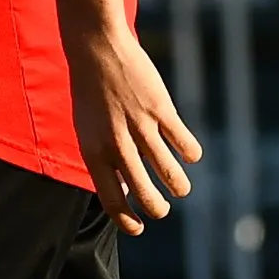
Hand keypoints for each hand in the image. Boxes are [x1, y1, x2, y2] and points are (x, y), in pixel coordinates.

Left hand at [69, 29, 200, 235]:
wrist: (97, 49)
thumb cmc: (91, 95)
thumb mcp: (87, 131)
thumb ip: (104, 161)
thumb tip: (122, 193)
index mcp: (94, 152)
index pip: (111, 200)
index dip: (127, 220)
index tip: (139, 228)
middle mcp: (117, 143)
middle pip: (144, 191)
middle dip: (157, 208)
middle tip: (162, 210)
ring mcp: (140, 126)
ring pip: (168, 170)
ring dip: (178, 185)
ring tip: (180, 189)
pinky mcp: (161, 109)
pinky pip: (183, 141)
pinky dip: (190, 153)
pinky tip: (191, 156)